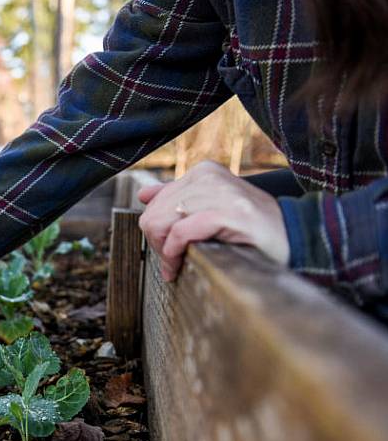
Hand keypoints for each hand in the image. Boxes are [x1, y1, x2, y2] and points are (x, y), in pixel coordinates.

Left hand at [137, 161, 289, 280]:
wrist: (297, 240)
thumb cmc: (253, 231)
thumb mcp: (211, 209)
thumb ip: (178, 199)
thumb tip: (143, 194)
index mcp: (204, 172)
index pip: (156, 203)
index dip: (156, 232)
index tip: (168, 251)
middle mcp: (209, 176)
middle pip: (153, 214)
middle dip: (157, 244)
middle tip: (171, 264)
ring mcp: (220, 193)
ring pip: (161, 222)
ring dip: (165, 252)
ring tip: (176, 267)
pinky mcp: (229, 213)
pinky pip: (180, 233)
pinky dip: (174, 253)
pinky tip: (180, 266)